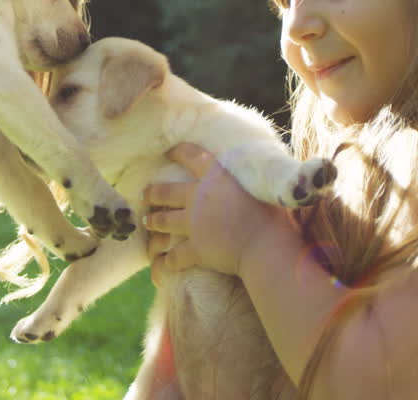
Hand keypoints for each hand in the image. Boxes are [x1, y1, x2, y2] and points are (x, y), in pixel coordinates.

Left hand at [144, 143, 287, 278]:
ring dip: (153, 222)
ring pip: (163, 221)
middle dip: (152, 193)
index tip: (168, 151)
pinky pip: (173, 257)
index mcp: (217, 176)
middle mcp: (198, 196)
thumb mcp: (263, 186)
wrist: (264, 244)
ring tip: (148, 223)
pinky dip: (165, 263)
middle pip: (166, 192)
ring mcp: (193, 223)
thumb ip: (251, 181)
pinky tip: (160, 266)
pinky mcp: (194, 248)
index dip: (178, 152)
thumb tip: (260, 173)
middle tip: (145, 195)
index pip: (192, 156)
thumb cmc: (273, 215)